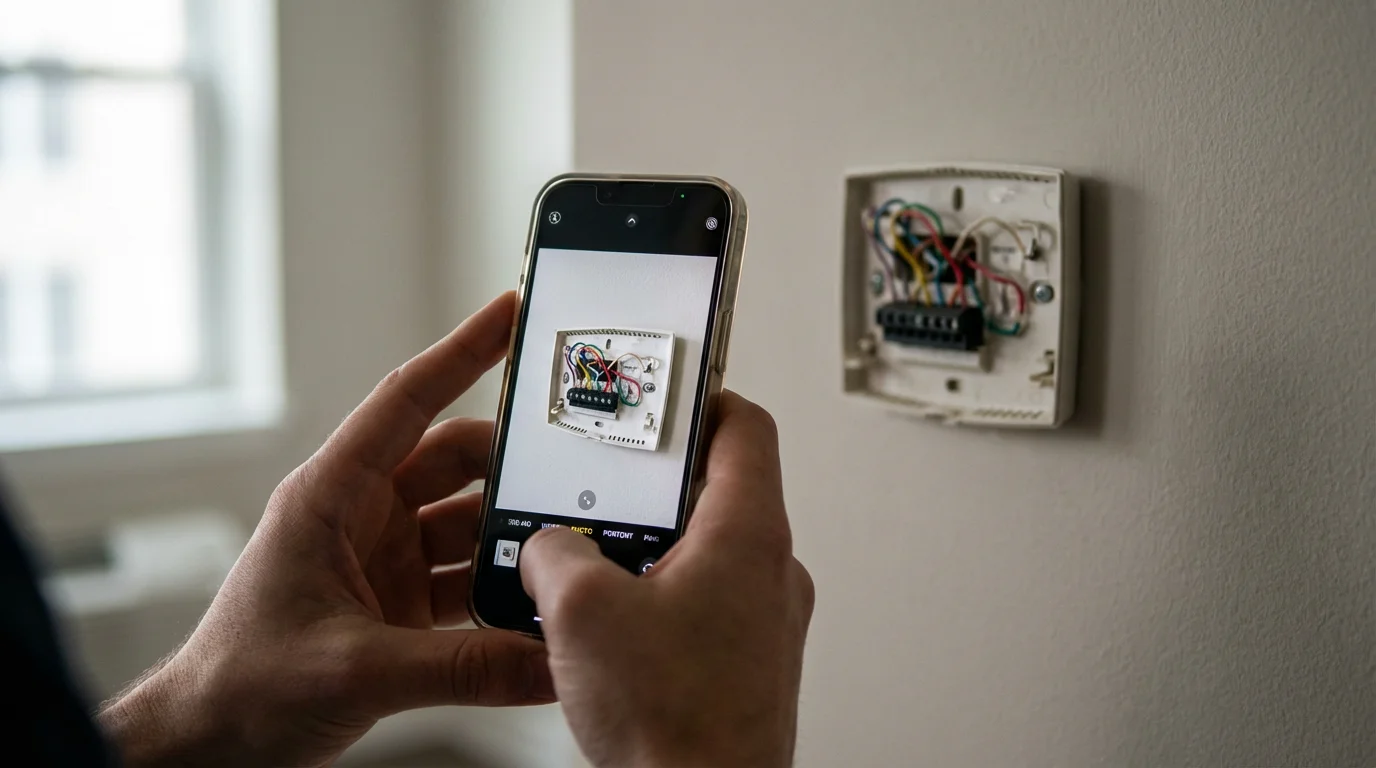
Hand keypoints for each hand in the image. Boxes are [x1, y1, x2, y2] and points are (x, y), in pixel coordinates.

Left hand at [99, 293, 554, 767]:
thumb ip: (461, 669)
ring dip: (513, 537)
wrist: (205, 748)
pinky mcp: (400, 609)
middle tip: (573, 463)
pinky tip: (537, 604)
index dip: (462, 352)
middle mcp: (360, 518)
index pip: (407, 402)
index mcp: (329, 497)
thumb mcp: (353, 671)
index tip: (512, 313)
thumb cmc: (237, 689)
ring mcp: (383, 563)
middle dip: (513, 462)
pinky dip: (503, 590)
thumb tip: (547, 661)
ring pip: (468, 524)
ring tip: (566, 547)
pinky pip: (466, 580)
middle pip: (454, 462)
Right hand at [520, 392, 814, 767]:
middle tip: (608, 485)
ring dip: (652, 551)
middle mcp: (770, 573)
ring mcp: (765, 622)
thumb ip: (554, 554)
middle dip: (654, 487)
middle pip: (721, 490)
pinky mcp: (748, 664)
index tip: (665, 394)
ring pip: (708, 554)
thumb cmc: (677, 727)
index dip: (702, 398)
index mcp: (747, 535)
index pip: (745, 427)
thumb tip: (546, 549)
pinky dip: (661, 602)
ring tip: (597, 566)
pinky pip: (705, 607)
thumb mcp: (581, 614)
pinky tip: (613, 630)